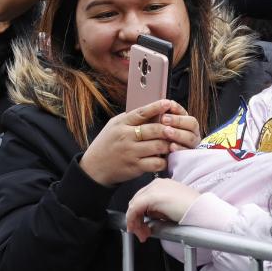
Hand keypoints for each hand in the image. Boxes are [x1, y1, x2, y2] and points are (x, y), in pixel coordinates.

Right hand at [78, 99, 198, 186]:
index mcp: (121, 124)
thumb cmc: (106, 144)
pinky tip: (164, 158)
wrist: (94, 167)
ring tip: (173, 143)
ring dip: (168, 145)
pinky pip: (156, 163)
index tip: (167, 103)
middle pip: (153, 130)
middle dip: (168, 128)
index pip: (141, 113)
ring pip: (158, 146)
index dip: (156, 107)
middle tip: (176, 128)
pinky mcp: (135, 167)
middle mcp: (126, 137)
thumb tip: (151, 110)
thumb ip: (130, 119)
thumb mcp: (113, 126)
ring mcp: (131, 153)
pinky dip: (164, 161)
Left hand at [125, 178, 200, 241]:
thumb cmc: (193, 212)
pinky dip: (132, 220)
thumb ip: (159, 210)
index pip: (142, 199)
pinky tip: (137, 229)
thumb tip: (149, 220)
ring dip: (135, 222)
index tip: (144, 227)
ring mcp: (154, 189)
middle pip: (136, 201)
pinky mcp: (152, 197)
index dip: (140, 215)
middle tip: (142, 233)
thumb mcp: (172, 209)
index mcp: (162, 185)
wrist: (203, 212)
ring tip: (142, 234)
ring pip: (134, 205)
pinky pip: (135, 209)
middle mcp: (157, 184)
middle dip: (136, 220)